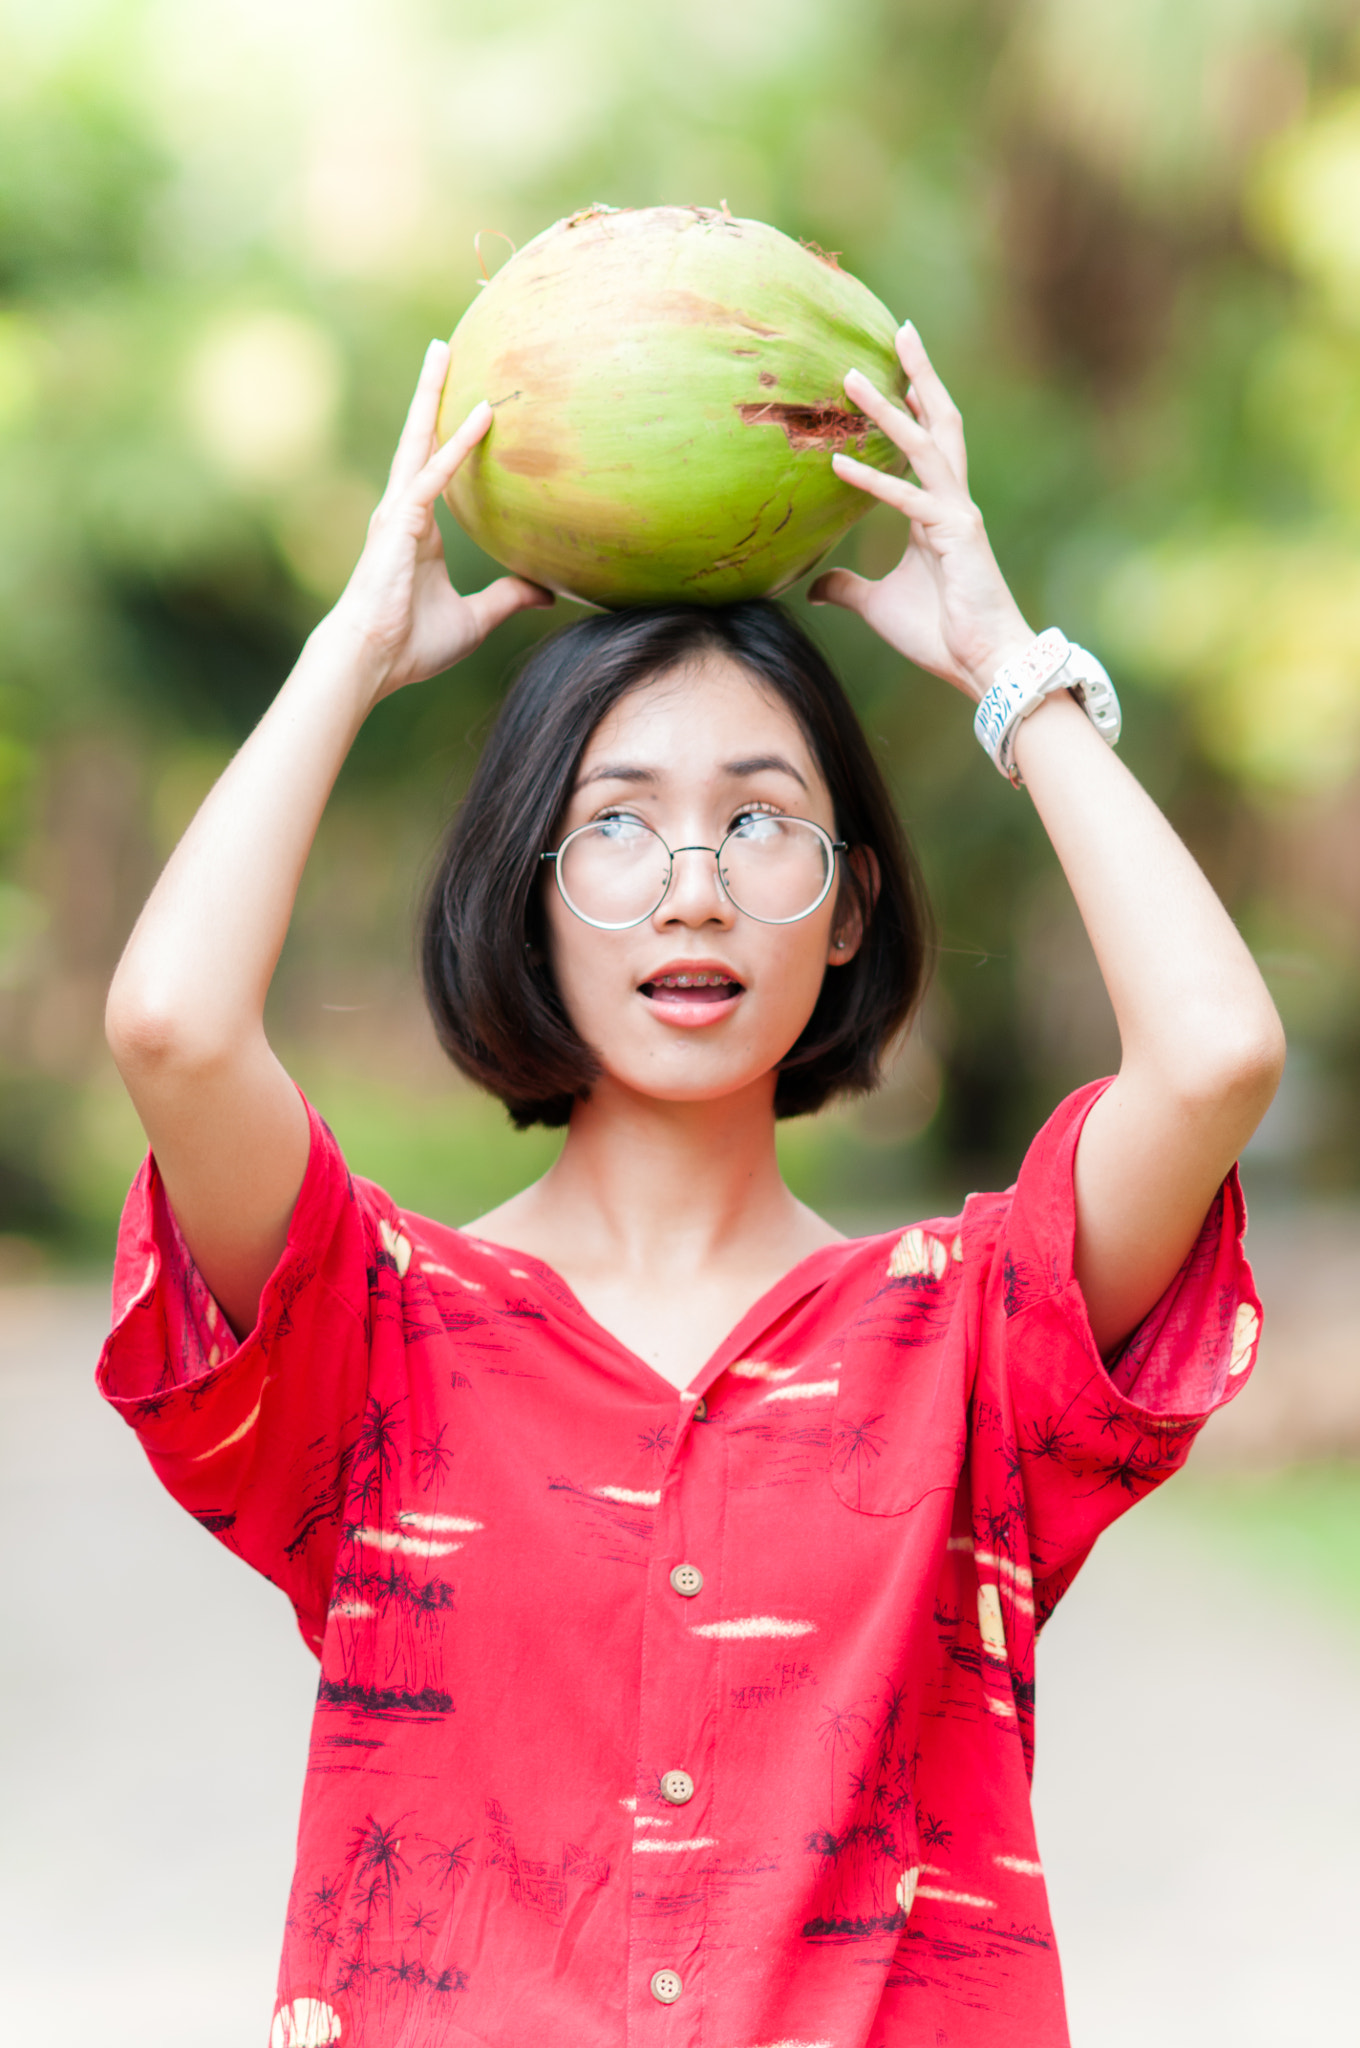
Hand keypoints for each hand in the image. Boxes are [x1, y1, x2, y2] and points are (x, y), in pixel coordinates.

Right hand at [326, 339, 552, 699]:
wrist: (372, 660)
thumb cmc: (412, 643)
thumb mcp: (476, 619)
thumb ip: (508, 598)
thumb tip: (547, 592)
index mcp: (419, 528)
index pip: (437, 467)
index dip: (451, 434)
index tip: (467, 401)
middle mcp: (405, 509)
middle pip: (420, 437)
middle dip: (431, 392)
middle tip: (443, 347)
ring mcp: (400, 511)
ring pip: (419, 440)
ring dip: (432, 394)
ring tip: (441, 350)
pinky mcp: (402, 522)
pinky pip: (434, 473)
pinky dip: (457, 444)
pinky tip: (480, 415)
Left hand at [808, 324, 1033, 701]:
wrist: (983, 664)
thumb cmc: (941, 634)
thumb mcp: (878, 605)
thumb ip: (848, 587)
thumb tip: (817, 585)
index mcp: (937, 511)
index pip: (926, 444)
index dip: (913, 404)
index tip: (894, 367)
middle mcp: (950, 502)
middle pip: (938, 422)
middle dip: (918, 375)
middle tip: (899, 329)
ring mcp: (956, 515)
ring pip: (923, 446)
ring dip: (888, 408)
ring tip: (852, 375)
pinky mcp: (954, 537)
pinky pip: (906, 501)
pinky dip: (871, 480)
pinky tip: (837, 462)